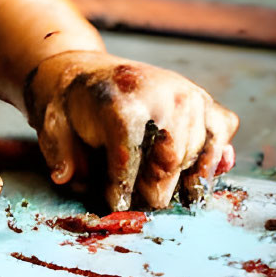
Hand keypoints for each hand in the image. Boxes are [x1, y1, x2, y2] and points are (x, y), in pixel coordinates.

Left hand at [27, 52, 238, 210]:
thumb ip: (58, 151)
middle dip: (155, 188)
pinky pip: (223, 132)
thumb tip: (65, 177)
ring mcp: (187, 94)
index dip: (123, 183)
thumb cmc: (72, 105)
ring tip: (163, 189)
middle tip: (142, 202)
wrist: (88, 72)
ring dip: (183, 178)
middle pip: (170, 156)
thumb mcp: (52, 122)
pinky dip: (215, 157)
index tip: (117, 204)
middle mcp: (160, 91)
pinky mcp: (205, 100)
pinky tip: (197, 176)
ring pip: (199, 151)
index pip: (129, 148)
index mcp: (119, 95)